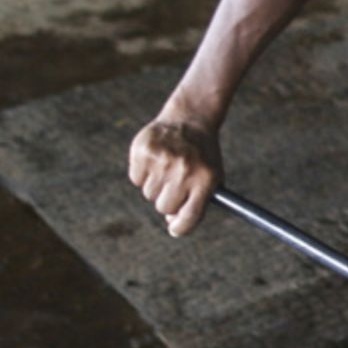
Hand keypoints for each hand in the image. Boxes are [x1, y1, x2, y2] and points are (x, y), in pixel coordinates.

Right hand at [128, 115, 222, 236]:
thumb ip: (195, 204)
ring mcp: (162, 160)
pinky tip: (155, 159)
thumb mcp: (211, 178)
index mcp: (205, 180)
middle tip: (174, 185)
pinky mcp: (143, 151)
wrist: (190, 119)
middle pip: (164, 208)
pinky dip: (142, 174)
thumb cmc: (201, 156)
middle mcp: (184, 171)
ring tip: (167, 167)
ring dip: (156, 186)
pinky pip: (135, 179)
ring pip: (149, 194)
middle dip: (168, 201)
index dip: (180, 227)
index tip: (174, 228)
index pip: (189, 217)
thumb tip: (171, 224)